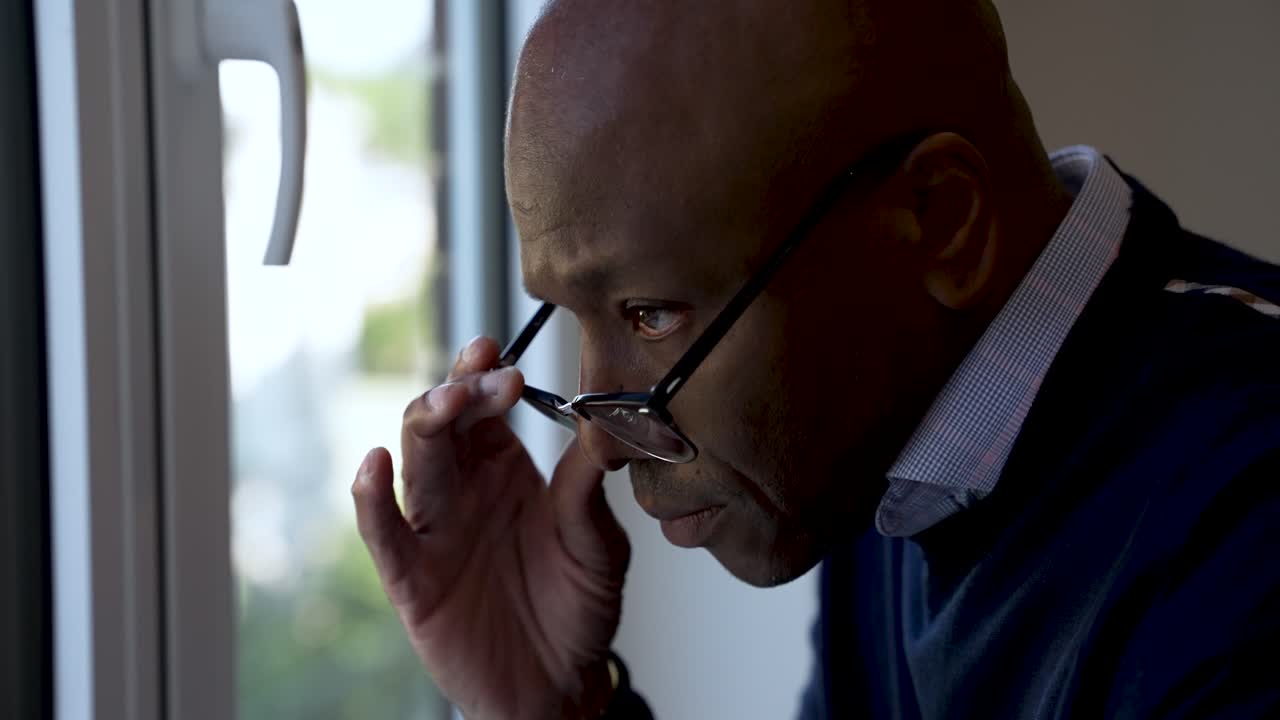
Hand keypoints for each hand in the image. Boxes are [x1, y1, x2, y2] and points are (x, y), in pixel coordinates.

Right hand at [352, 337, 629, 719]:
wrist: (559, 684)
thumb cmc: (578, 606)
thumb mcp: (596, 540)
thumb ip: (588, 484)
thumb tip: (606, 422)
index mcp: (504, 468)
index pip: (484, 407)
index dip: (483, 375)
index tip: (498, 353)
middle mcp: (464, 490)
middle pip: (443, 425)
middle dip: (458, 392)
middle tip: (484, 376)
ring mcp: (435, 531)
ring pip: (415, 466)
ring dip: (424, 428)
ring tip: (444, 404)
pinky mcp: (413, 578)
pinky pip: (384, 535)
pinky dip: (371, 500)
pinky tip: (373, 466)